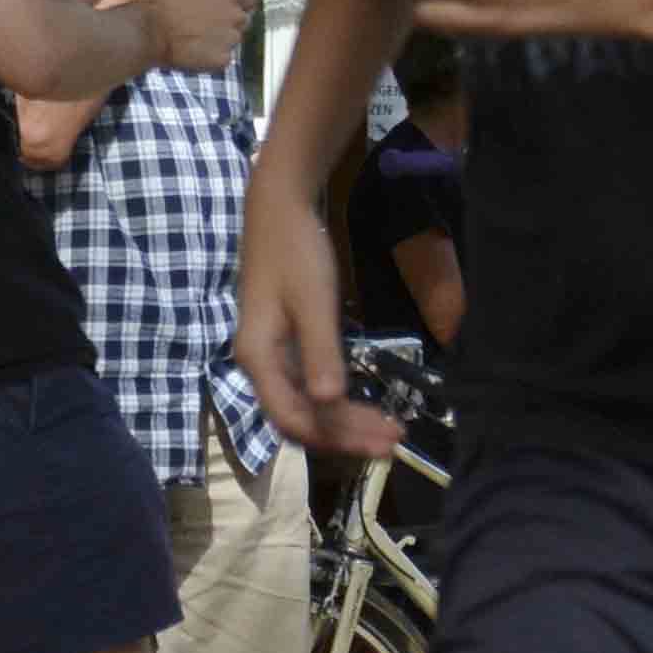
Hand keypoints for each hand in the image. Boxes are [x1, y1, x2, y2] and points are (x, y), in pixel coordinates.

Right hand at [131, 0, 245, 74]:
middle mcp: (235, 17)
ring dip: (220, 37)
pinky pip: (224, 58)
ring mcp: (229, 41)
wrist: (145, 31)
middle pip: (242, 20)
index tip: (217, 4)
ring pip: (233, 39)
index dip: (235, 1)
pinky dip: (213, 55)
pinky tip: (194, 49)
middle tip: (200, 20)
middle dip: (227, 19)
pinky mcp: (220, 61)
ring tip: (194, 34)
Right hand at [234, 187, 397, 460]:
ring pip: (308, 405)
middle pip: (301, 418)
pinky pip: (312, 387)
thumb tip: (328, 400)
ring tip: (388, 429)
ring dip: (346, 422)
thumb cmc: (296, 252)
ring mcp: (274, 356)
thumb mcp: (313, 301)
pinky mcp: (289, 345)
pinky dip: (340, 401)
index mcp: (258, 357)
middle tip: (394, 443)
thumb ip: (320, 351)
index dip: (335, 437)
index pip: (292, 418)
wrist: (282, 209)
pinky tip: (367, 407)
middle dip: (346, 436)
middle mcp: (261, 364)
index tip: (378, 443)